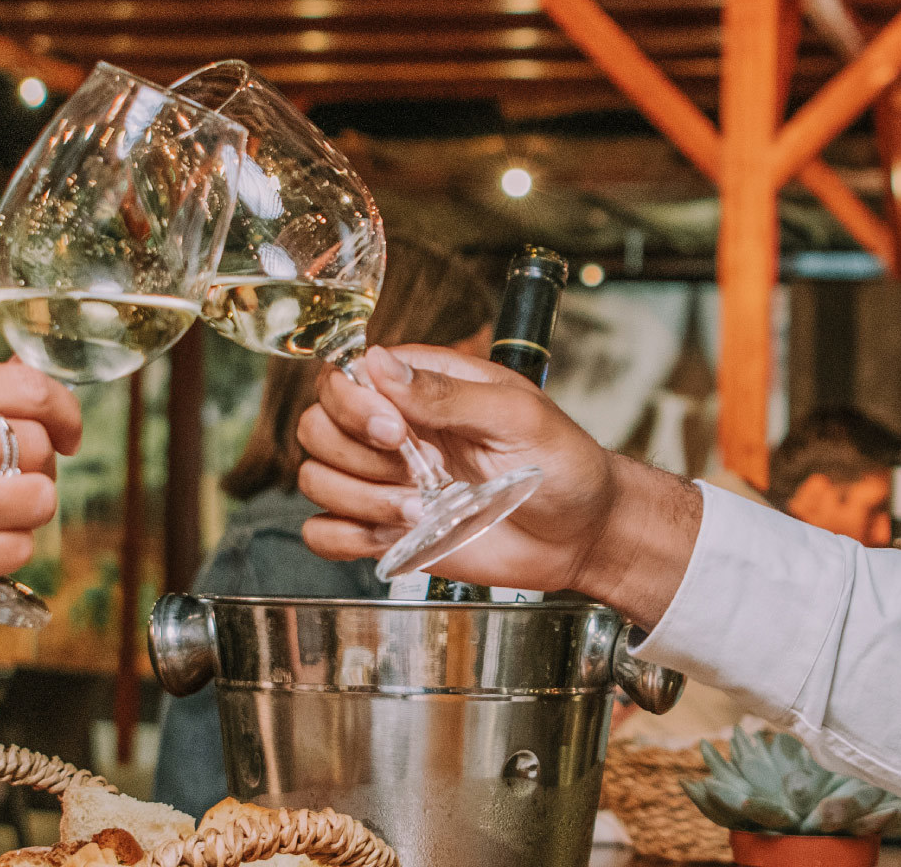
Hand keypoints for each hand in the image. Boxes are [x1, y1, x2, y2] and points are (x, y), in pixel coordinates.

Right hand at [297, 345, 699, 621]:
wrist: (584, 534)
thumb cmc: (563, 464)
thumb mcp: (517, 416)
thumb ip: (448, 393)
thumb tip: (380, 362)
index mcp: (422, 388)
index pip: (345, 377)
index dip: (354, 404)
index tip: (396, 431)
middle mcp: (395, 431)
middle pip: (317, 427)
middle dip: (356, 455)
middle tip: (417, 472)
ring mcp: (388, 482)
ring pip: (316, 479)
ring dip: (360, 499)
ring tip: (423, 512)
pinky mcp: (388, 531)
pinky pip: (326, 533)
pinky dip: (344, 538)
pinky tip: (392, 538)